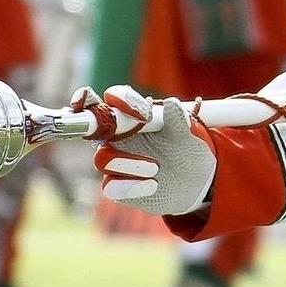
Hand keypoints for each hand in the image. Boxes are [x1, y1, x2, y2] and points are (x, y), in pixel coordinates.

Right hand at [74, 86, 216, 214]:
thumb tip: (171, 103)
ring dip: (126, 161)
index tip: (113, 100)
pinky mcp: (118, 188)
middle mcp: (116, 138)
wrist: (196, 183)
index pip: (107, 101)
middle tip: (108, 128)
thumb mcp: (187, 135)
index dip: (97, 98)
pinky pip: (110, 187)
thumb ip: (178, 120)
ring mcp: (115, 163)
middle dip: (89, 125)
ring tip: (156, 167)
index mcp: (130, 118)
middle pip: (89, 128)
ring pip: (102, 159)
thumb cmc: (187, 150)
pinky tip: (153, 184)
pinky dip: (131, 185)